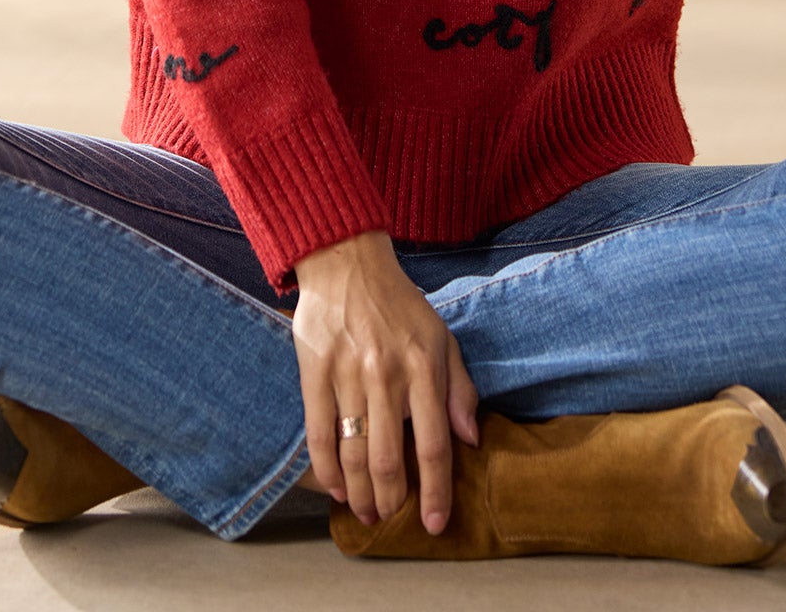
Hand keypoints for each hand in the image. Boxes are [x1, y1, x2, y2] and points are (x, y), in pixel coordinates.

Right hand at [291, 229, 481, 532]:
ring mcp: (348, 374)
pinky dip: (325, 469)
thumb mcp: (442, 337)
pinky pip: (318, 433)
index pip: (434, 445)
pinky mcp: (314, 371)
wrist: (347, 261)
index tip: (434, 523)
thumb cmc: (400, 303)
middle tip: (389, 520)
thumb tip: (470, 439)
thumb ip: (460, 388)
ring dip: (359, 493)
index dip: (435, 492)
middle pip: (389, 459)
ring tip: (364, 512)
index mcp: (424, 367)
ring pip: (353, 452)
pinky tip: (333, 488)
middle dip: (391, 500)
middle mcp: (387, 375)